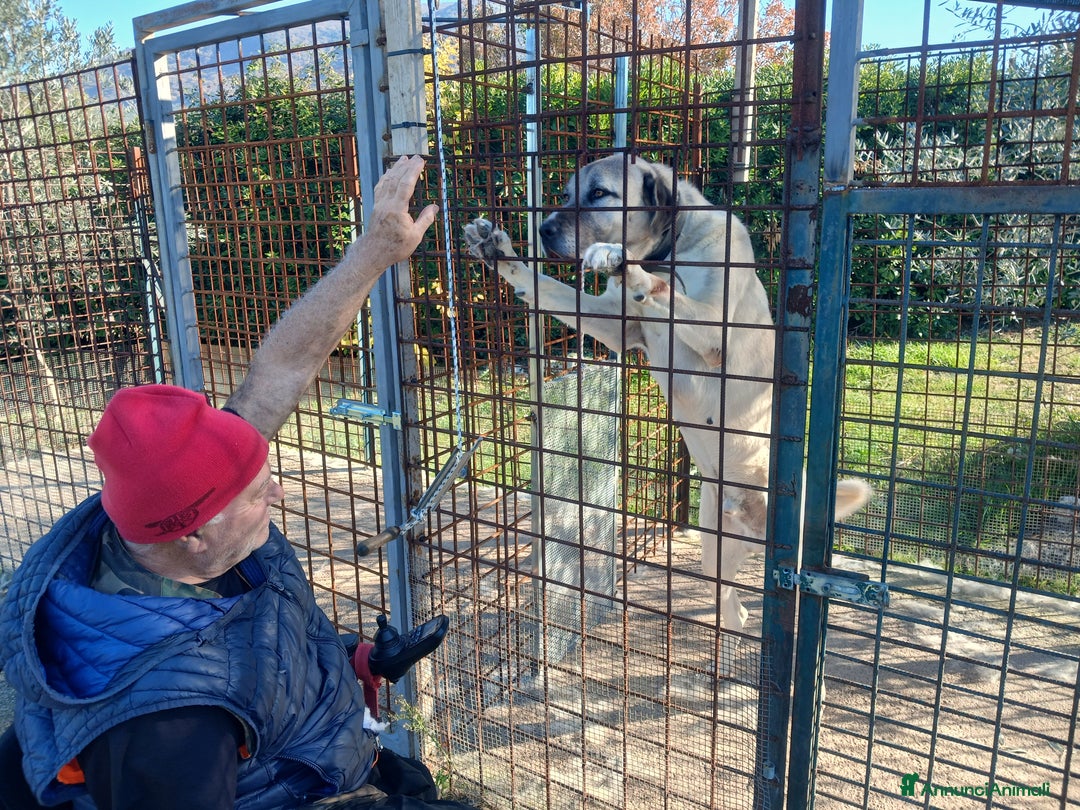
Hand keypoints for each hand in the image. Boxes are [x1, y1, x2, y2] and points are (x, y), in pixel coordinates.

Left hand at [349, 155, 438, 270]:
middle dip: (406, 166)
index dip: (413, 171)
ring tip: (403, 159)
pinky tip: (389, 172)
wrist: (374, 253)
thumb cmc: (396, 247)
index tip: (420, 161)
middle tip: (416, 157)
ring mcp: (379, 204)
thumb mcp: (415, 236)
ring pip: (387, 181)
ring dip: (396, 168)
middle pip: (396, 179)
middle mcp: (387, 203)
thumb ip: (425, 220)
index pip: (406, 185)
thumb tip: (435, 207)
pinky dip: (386, 177)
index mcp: (397, 209)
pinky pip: (380, 187)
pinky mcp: (376, 206)